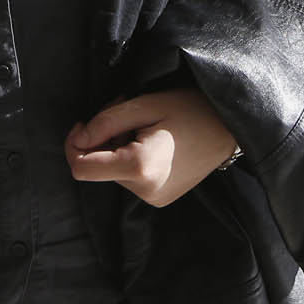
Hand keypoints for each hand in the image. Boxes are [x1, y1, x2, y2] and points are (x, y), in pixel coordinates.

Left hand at [64, 88, 236, 207]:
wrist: (230, 127)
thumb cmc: (189, 109)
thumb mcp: (143, 105)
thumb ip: (105, 123)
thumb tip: (78, 140)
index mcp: (139, 168)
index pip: (81, 168)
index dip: (73, 144)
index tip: (83, 123)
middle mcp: (145, 191)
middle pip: (97, 167)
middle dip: (101, 138)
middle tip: (124, 112)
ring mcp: (154, 198)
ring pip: (112, 171)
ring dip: (116, 146)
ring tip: (143, 125)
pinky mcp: (160, 199)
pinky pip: (129, 177)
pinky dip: (129, 157)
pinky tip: (151, 141)